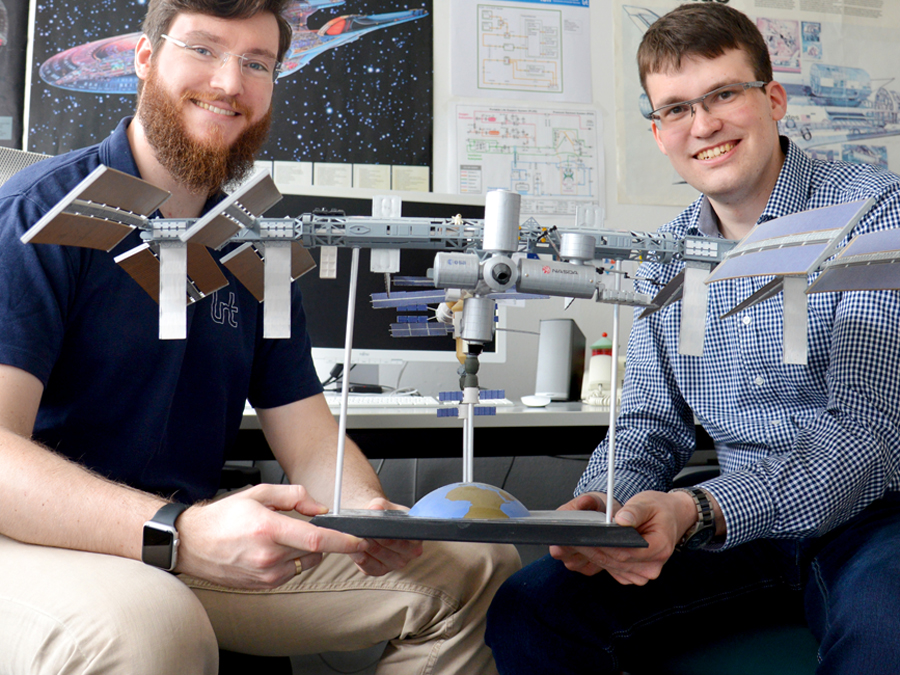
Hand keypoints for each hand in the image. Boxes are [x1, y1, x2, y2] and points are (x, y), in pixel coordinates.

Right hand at [175, 484, 365, 588]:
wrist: (193, 544)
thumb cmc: (223, 518)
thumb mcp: (258, 493)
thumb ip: (294, 496)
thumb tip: (320, 508)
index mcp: (269, 530)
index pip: (317, 540)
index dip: (343, 541)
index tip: (359, 540)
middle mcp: (269, 556)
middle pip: (315, 552)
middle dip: (322, 540)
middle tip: (307, 526)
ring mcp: (266, 575)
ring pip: (306, 563)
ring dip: (306, 550)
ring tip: (281, 536)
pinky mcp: (264, 585)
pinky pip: (292, 572)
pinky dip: (292, 560)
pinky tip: (272, 549)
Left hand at [347, 497, 423, 575]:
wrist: (373, 524)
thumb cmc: (382, 515)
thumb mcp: (384, 505)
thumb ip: (380, 505)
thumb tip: (375, 508)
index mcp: (417, 536)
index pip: (405, 533)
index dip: (389, 527)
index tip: (376, 521)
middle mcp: (410, 552)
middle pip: (389, 542)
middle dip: (373, 533)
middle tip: (364, 525)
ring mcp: (396, 564)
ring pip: (376, 553)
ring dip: (364, 542)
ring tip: (359, 533)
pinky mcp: (380, 570)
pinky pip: (367, 565)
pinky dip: (358, 554)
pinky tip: (355, 547)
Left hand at [550, 490, 694, 585]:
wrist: (673, 517)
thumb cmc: (659, 509)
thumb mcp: (647, 502)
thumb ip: (634, 511)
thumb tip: (621, 520)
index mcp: (659, 548)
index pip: (625, 552)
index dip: (604, 545)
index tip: (586, 537)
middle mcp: (652, 566)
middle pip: (616, 561)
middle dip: (593, 549)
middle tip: (572, 539)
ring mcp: (644, 573)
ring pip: (613, 567)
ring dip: (594, 556)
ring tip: (576, 542)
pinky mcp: (635, 574)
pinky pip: (614, 569)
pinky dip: (602, 559)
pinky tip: (590, 548)